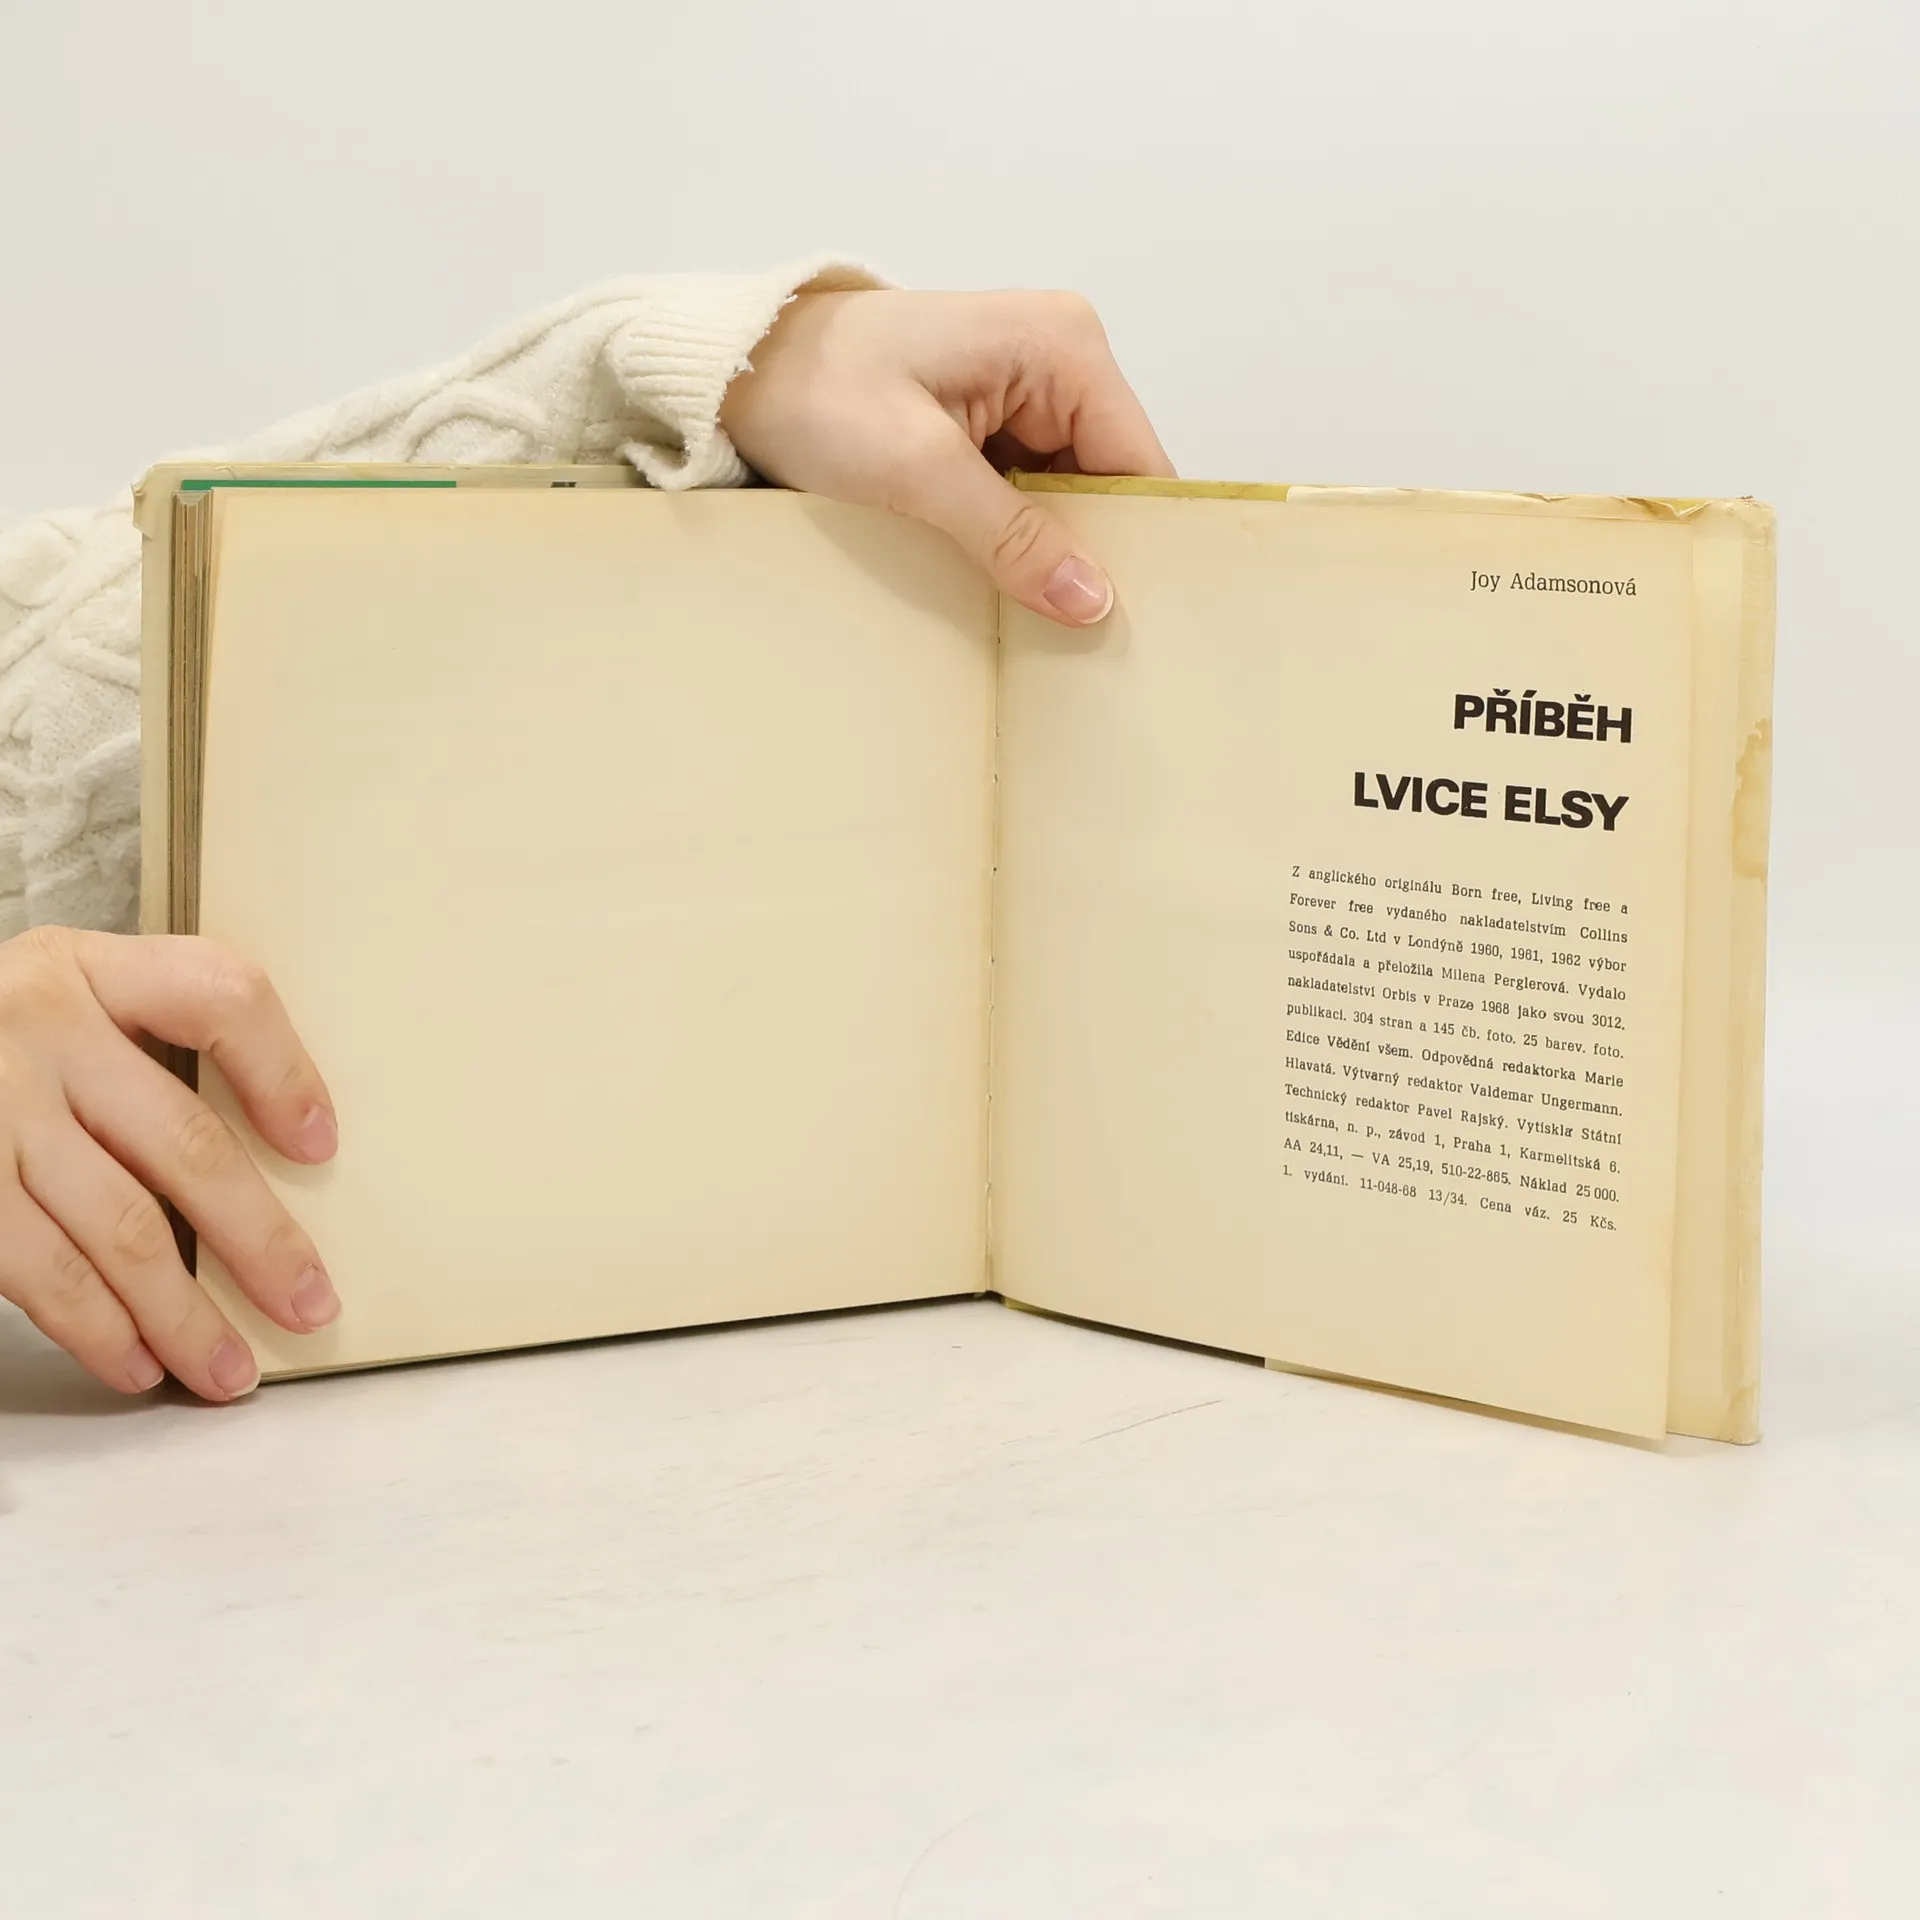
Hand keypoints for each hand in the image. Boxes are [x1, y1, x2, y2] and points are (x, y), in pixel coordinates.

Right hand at [0, 928, 337, 1400]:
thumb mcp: (65, 1003)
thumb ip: (146, 1049)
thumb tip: (277, 1156)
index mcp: (91, 970)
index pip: (219, 997)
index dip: (282, 1073)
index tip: (322, 1146)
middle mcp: (41, 1028)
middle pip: (186, 1141)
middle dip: (259, 1240)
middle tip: (310, 1301)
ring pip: (120, 1227)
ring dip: (184, 1314)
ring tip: (230, 1369)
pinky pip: (44, 1272)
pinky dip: (99, 1329)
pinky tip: (138, 1361)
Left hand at [720, 289, 1174, 626]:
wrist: (734, 370)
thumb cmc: (813, 391)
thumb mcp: (916, 469)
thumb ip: (1011, 536)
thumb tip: (1093, 600)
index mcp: (1063, 345)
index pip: (1139, 462)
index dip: (1136, 543)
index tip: (1123, 624)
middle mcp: (1061, 357)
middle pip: (1112, 482)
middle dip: (1092, 553)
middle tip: (1074, 638)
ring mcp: (1027, 390)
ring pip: (1071, 497)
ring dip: (1049, 553)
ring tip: (1034, 618)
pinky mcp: (991, 420)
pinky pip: (1030, 493)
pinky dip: (1017, 539)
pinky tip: (1001, 583)